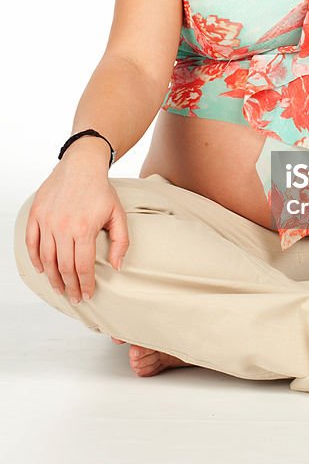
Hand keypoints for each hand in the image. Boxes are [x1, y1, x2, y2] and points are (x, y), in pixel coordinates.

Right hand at [24, 159, 129, 303]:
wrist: (81, 165)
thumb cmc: (101, 190)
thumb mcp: (118, 214)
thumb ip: (121, 241)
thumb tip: (117, 266)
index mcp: (84, 228)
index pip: (82, 266)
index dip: (85, 284)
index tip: (87, 295)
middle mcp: (63, 227)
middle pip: (64, 267)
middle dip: (69, 286)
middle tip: (74, 298)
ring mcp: (47, 221)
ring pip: (46, 258)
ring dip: (52, 277)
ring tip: (60, 288)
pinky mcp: (36, 214)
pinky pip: (31, 242)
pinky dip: (34, 259)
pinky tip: (42, 270)